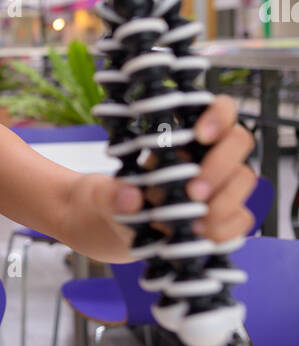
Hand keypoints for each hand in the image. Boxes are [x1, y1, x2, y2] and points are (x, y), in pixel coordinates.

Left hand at [102, 95, 256, 245]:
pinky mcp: (226, 216)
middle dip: (219, 166)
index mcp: (186, 134)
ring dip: (224, 201)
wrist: (117, 229)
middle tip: (193, 192)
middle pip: (239, 142)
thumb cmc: (116, 197)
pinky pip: (241, 219)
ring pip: (244, 179)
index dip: (219, 115)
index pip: (221, 108)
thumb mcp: (102, 194)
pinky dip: (225, 230)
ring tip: (195, 223)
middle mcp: (210, 153)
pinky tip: (201, 236)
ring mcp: (222, 184)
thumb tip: (130, 198)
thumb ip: (110, 194)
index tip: (200, 134)